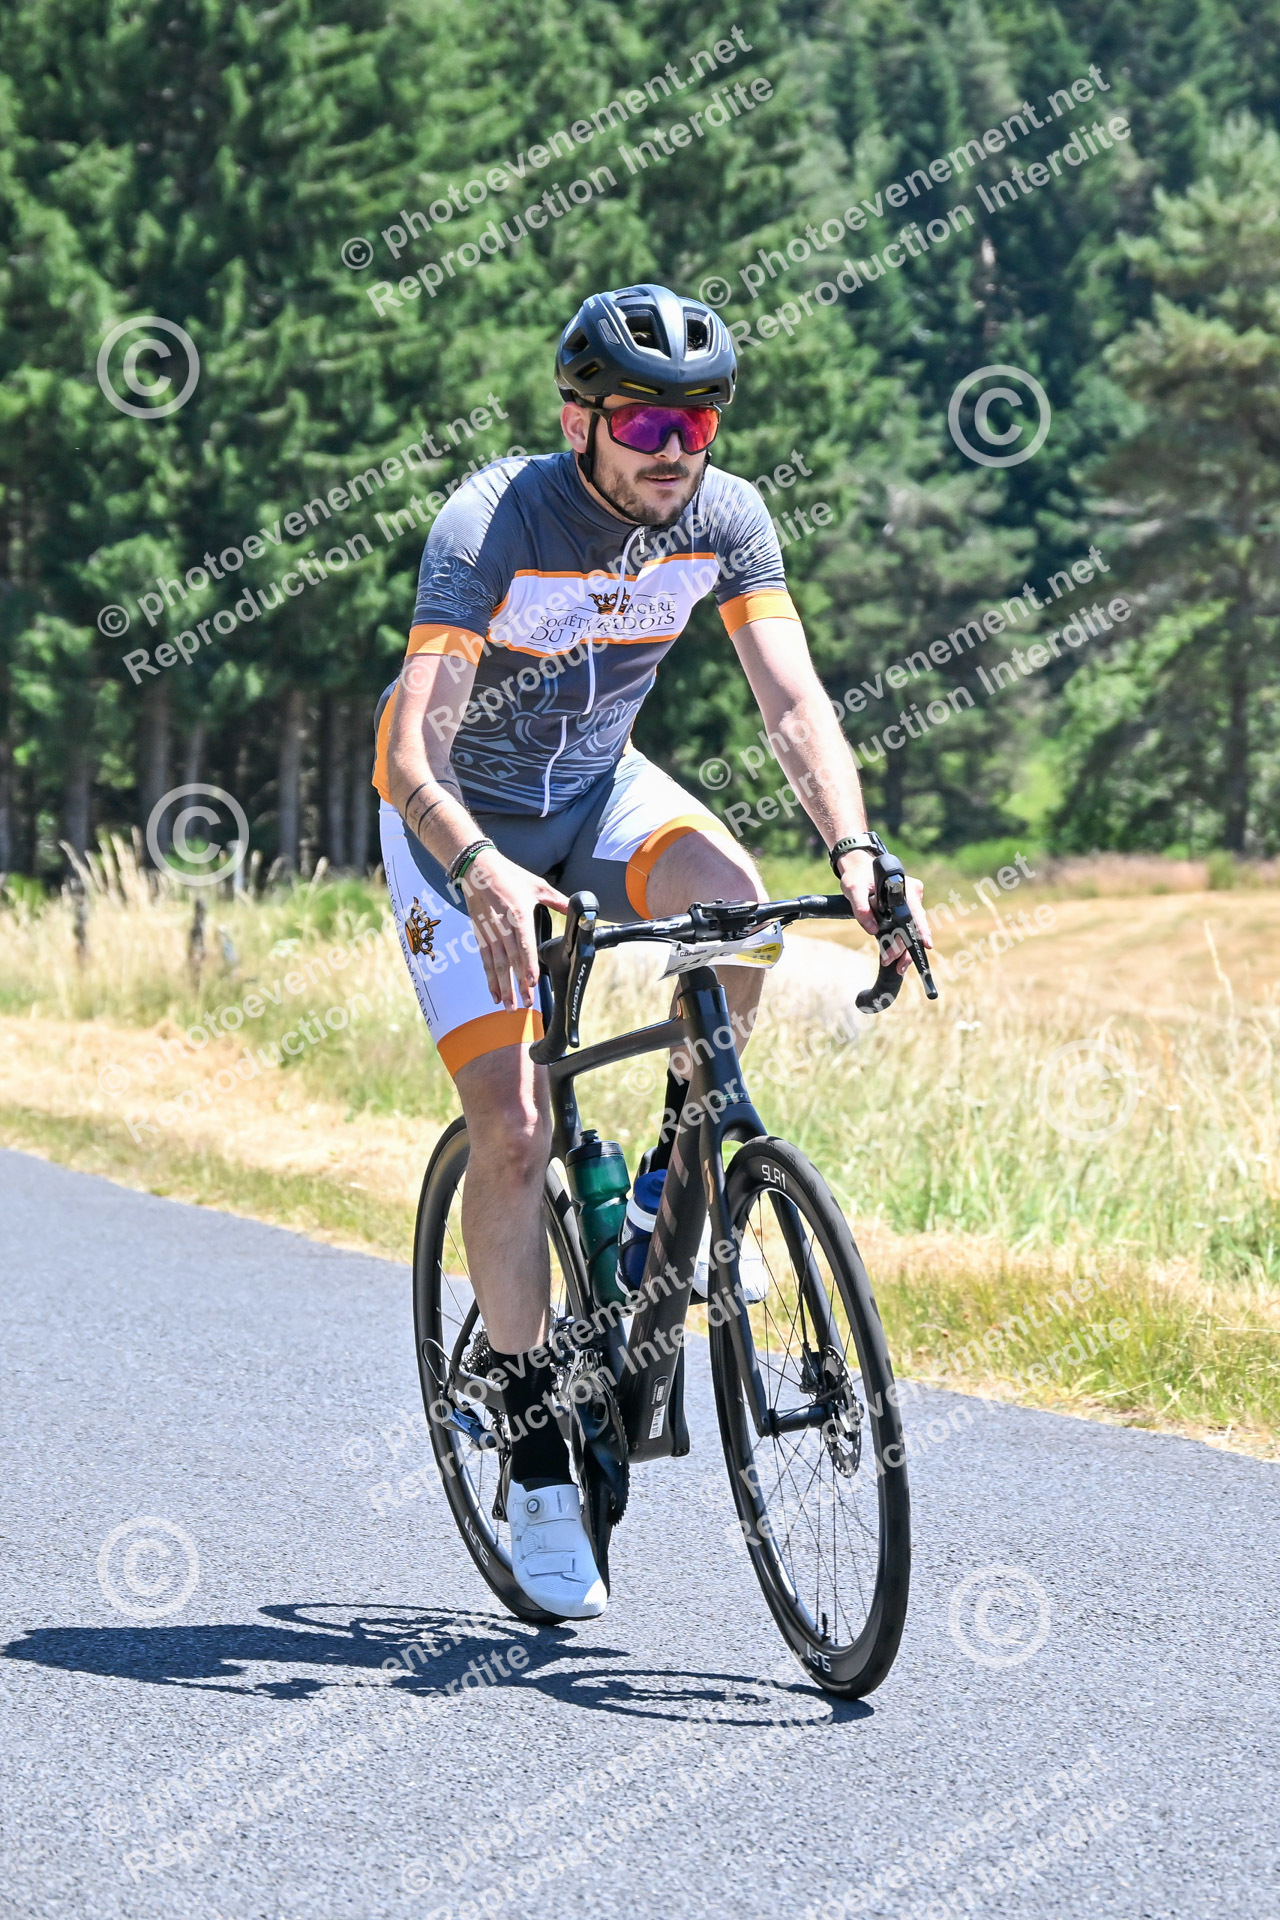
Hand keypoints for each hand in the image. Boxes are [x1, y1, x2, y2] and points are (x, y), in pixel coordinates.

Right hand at [460, 850, 567, 1009]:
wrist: (478, 870)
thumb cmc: (509, 876)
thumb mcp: (538, 886)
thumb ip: (558, 901)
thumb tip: (575, 906)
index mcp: (519, 916)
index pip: (524, 946)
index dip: (528, 966)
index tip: (533, 983)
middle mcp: (503, 928)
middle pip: (511, 962)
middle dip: (517, 985)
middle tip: (525, 1003)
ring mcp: (490, 933)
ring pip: (496, 966)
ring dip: (503, 987)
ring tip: (509, 1005)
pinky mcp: (481, 936)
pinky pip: (485, 961)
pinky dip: (489, 979)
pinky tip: (494, 993)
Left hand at [836, 851, 931, 975]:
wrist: (860, 867)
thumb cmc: (857, 875)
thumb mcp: (853, 889)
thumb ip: (861, 908)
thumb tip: (872, 930)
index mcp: (904, 888)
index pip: (915, 912)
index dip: (922, 930)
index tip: (926, 945)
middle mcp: (913, 894)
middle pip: (914, 925)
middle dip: (904, 947)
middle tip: (892, 963)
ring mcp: (911, 901)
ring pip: (911, 928)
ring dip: (902, 946)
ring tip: (890, 961)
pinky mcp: (906, 907)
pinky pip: (906, 925)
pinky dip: (899, 939)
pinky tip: (893, 953)